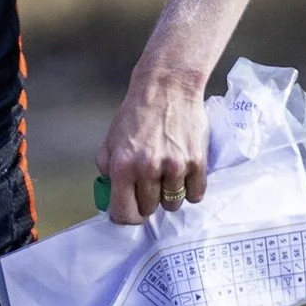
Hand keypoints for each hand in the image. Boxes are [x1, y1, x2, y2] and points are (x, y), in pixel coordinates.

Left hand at [98, 55, 208, 225]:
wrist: (167, 88)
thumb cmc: (136, 115)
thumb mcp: (110, 141)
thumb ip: (108, 171)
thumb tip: (112, 199)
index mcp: (122, 167)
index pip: (124, 214)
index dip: (128, 216)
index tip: (132, 210)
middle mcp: (147, 170)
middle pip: (149, 210)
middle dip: (148, 201)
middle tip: (150, 184)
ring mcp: (174, 167)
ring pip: (173, 204)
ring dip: (170, 195)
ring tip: (168, 175)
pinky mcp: (197, 162)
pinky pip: (196, 194)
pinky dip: (191, 189)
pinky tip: (184, 174)